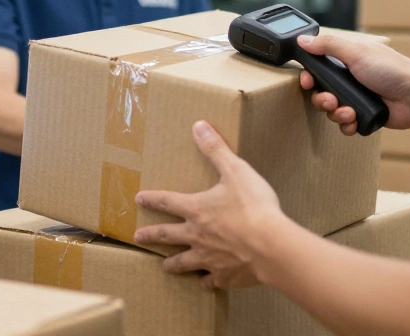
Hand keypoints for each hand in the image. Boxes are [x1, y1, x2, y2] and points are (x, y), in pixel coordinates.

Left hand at [134, 121, 290, 289]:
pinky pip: (211, 281)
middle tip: (137, 237)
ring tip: (165, 266)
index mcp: (197, 209)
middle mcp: (196, 236)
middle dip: (151, 235)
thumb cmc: (254, 207)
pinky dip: (207, 282)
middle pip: (167, 235)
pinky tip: (206, 283)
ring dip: (173, 264)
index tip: (138, 199)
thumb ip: (216, 150)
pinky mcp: (225, 276)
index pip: (167, 201)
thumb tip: (198, 126)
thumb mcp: (236, 171)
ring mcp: (209, 259)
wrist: (272, 247)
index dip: (152, 198)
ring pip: (184, 262)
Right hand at [297, 33, 409, 135]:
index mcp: (348, 60)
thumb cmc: (393, 70)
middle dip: (322, 99)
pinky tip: (355, 121)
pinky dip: (347, 125)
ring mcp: (358, 98)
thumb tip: (303, 40)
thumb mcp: (357, 53)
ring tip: (348, 112)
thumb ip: (328, 46)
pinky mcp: (365, 115)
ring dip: (336, 113)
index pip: (319, 68)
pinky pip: (346, 124)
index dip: (309, 77)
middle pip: (322, 92)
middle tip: (331, 100)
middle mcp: (351, 79)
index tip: (306, 82)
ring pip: (332, 110)